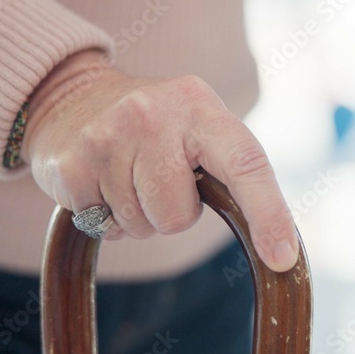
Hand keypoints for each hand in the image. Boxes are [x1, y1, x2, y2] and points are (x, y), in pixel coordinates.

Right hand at [22, 50, 298, 271]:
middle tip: (157, 178)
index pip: (246, 163)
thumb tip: (279, 246)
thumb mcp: (199, 125)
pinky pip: (103, 226)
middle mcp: (153, 115)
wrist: (71, 95)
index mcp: (200, 106)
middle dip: (173, 213)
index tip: (283, 258)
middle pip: (180, 216)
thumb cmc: (156, 126)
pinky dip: (105, 216)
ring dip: (138, 214)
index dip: (269, 213)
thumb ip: (233, 168)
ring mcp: (107, 136)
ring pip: (142, 225)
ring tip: (127, 175)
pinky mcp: (71, 164)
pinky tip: (99, 181)